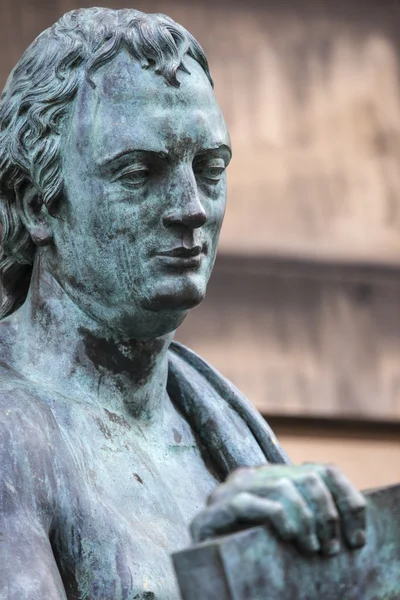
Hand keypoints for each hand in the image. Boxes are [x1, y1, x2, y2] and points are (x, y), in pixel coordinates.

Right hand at [191, 464, 365, 555]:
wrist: (208, 573)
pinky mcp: (209, 514)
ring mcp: (227, 492)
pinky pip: (247, 502)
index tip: (358, 536)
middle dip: (328, 514)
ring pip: (280, 485)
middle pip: (306, 476)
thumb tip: (348, 520)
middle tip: (332, 549)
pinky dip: (275, 517)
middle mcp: (249, 477)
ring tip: (312, 549)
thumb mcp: (289, 534)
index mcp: (270, 478)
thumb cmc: (252, 557)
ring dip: (305, 520)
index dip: (346, 498)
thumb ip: (306, 517)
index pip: (320, 471)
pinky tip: (287, 537)